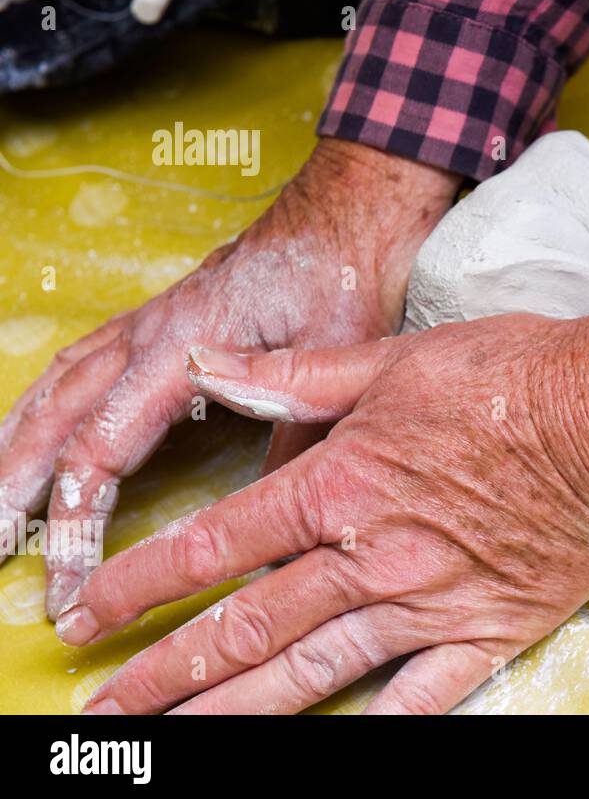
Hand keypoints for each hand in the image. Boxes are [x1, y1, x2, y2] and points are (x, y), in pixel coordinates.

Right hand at [0, 138, 460, 616]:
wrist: (344, 215)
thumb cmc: (340, 279)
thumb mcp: (333, 361)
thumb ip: (294, 434)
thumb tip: (273, 517)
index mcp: (179, 351)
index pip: (99, 451)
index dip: (73, 523)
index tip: (64, 583)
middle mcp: (145, 335)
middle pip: (51, 420)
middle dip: (11, 489)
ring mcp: (145, 323)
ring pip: (52, 388)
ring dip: (12, 448)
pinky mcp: (157, 320)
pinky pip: (75, 365)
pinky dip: (42, 404)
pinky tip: (32, 430)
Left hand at [58, 313, 588, 713]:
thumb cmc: (516, 377)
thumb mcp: (398, 357)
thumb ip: (297, 375)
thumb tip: (206, 366)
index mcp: (342, 483)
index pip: (215, 544)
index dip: (141, 583)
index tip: (89, 615)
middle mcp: (371, 556)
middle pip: (246, 629)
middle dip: (163, 675)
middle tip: (105, 710)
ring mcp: (429, 605)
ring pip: (312, 675)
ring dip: (233, 714)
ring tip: (174, 744)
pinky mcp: (487, 632)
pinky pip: (422, 701)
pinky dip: (377, 731)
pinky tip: (338, 754)